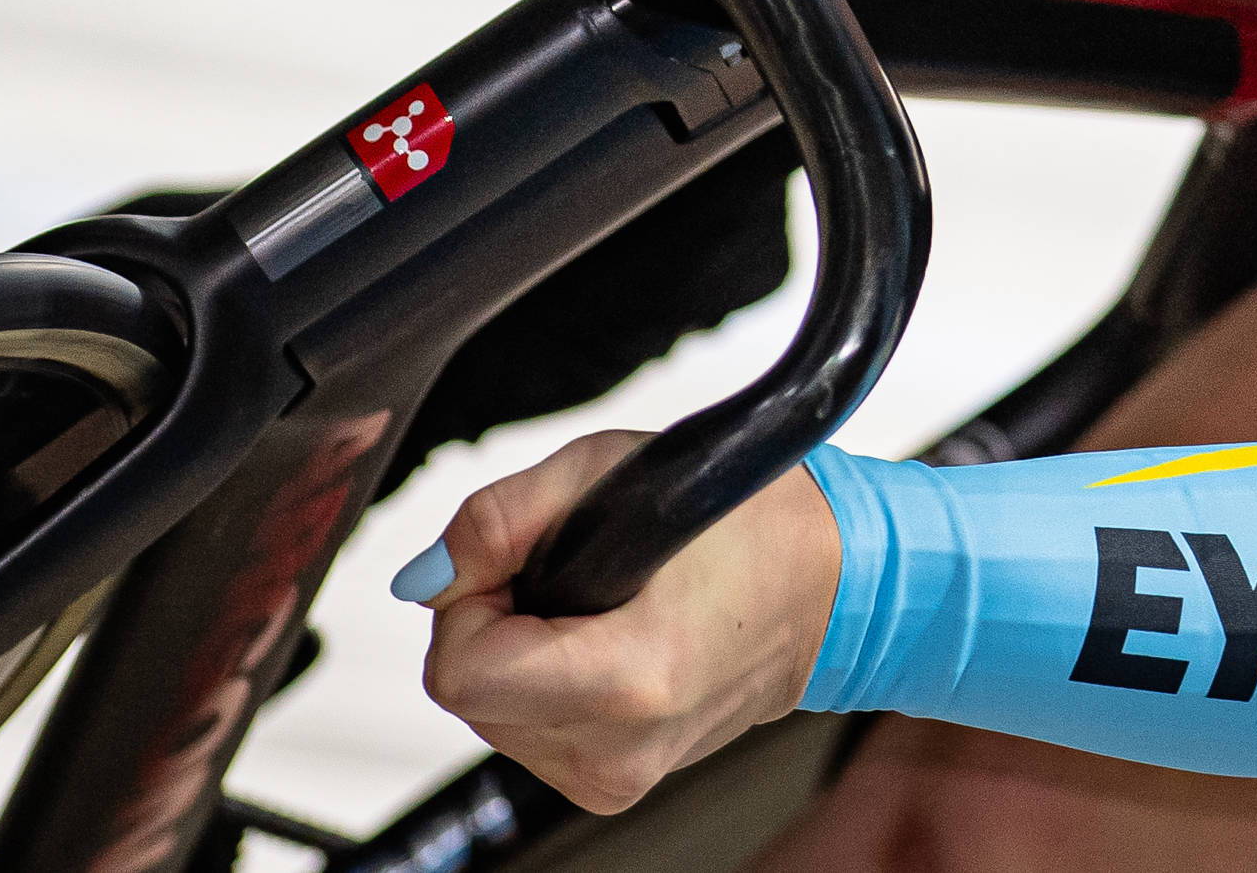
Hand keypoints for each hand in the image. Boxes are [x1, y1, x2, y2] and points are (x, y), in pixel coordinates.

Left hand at [413, 432, 847, 812]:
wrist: (829, 590)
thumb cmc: (744, 523)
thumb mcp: (614, 471)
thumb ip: (500, 519)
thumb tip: (427, 577)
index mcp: (629, 679)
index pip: (460, 672)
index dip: (467, 602)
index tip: (517, 563)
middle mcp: (619, 749)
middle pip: (469, 693)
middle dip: (497, 620)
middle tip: (576, 574)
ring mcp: (616, 778)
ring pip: (489, 713)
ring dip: (519, 650)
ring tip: (601, 605)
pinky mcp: (613, 785)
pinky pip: (526, 729)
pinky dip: (544, 679)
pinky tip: (607, 641)